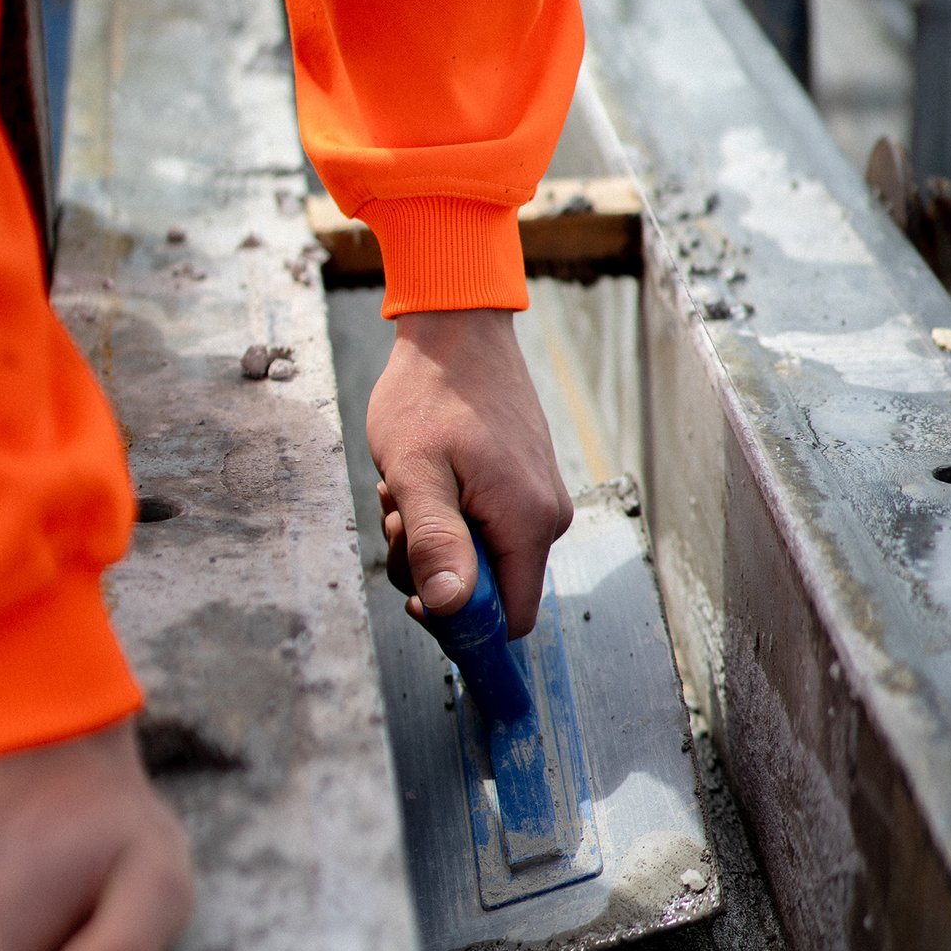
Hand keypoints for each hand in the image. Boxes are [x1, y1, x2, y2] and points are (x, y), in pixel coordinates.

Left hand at [366, 309, 572, 637]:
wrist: (457, 328)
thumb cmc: (430, 393)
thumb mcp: (415, 472)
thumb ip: (436, 542)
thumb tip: (452, 608)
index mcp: (528, 522)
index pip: (509, 619)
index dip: (460, 622)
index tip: (416, 588)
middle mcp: (548, 517)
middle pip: (491, 589)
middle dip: (436, 566)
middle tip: (402, 513)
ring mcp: (541, 498)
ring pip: (482, 556)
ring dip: (436, 535)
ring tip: (411, 485)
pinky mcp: (528, 484)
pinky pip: (487, 526)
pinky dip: (450, 513)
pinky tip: (431, 475)